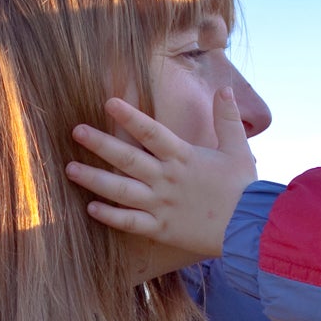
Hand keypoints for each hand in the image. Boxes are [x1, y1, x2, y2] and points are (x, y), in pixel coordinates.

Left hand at [68, 89, 257, 260]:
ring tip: (70, 169)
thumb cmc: (245, 189)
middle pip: (126, 159)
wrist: (251, 228)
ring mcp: (162, 205)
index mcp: (183, 158)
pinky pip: (130, 222)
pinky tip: (91, 208)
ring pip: (120, 191)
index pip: (151, 132)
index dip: (129, 117)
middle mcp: (167, 180)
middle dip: (99, 143)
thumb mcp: (238, 149)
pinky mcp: (162, 229)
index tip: (108, 103)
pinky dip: (110, 216)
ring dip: (94, 179)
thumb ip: (228, 119)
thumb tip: (224, 90)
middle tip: (75, 131)